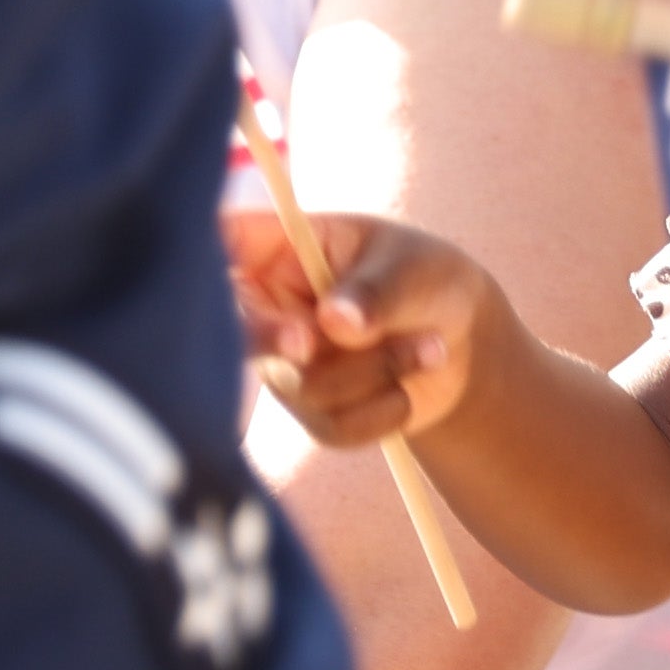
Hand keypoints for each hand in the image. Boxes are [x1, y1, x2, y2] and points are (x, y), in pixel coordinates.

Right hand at [222, 204, 496, 452]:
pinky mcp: (311, 411)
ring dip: (375, 370)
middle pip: (236, 332)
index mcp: (280, 249)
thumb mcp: (413, 271)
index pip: (222, 243)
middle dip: (272, 341)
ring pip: (302, 385)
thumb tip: (336, 321)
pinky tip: (407, 390)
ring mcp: (285, 363)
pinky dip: (380, 413)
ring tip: (429, 346)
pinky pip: (329, 427)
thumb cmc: (426, 280)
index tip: (233, 277)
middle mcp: (270, 308)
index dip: (208, 261)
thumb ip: (376, 291)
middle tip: (310, 339)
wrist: (461, 345)